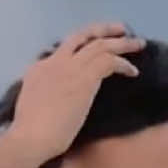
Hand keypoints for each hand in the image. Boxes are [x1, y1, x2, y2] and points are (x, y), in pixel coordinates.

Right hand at [9, 21, 145, 162]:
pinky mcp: (85, 78)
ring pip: (100, 44)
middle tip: (121, 29)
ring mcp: (70, 67)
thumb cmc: (29, 134)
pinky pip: (110, 61)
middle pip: (82, 36)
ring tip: (138, 44)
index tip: (95, 53)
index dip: (82, 48)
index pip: (63, 51)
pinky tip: (133, 72)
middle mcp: (55, 61)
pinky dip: (124, 64)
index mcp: (39, 69)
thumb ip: (46, 96)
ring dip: (122, 43)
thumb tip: (58, 101)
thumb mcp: (33, 106)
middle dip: (103, 30)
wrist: (30, 138)